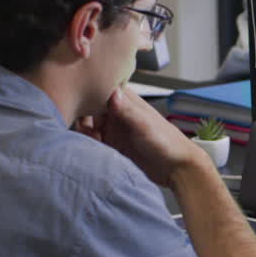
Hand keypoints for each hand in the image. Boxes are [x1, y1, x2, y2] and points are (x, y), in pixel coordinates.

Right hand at [89, 87, 205, 186]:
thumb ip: (128, 110)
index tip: (79, 103)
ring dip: (83, 129)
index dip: (86, 93)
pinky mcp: (111, 144)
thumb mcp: (145, 125)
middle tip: (86, 127)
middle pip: (88, 105)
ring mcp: (113, 128)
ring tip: (91, 139)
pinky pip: (92, 139)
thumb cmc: (167, 143)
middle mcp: (117, 111)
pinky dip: (87, 142)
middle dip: (81, 114)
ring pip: (87, 123)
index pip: (98, 88)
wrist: (175, 169)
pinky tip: (92, 148)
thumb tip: (112, 92)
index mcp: (126, 100)